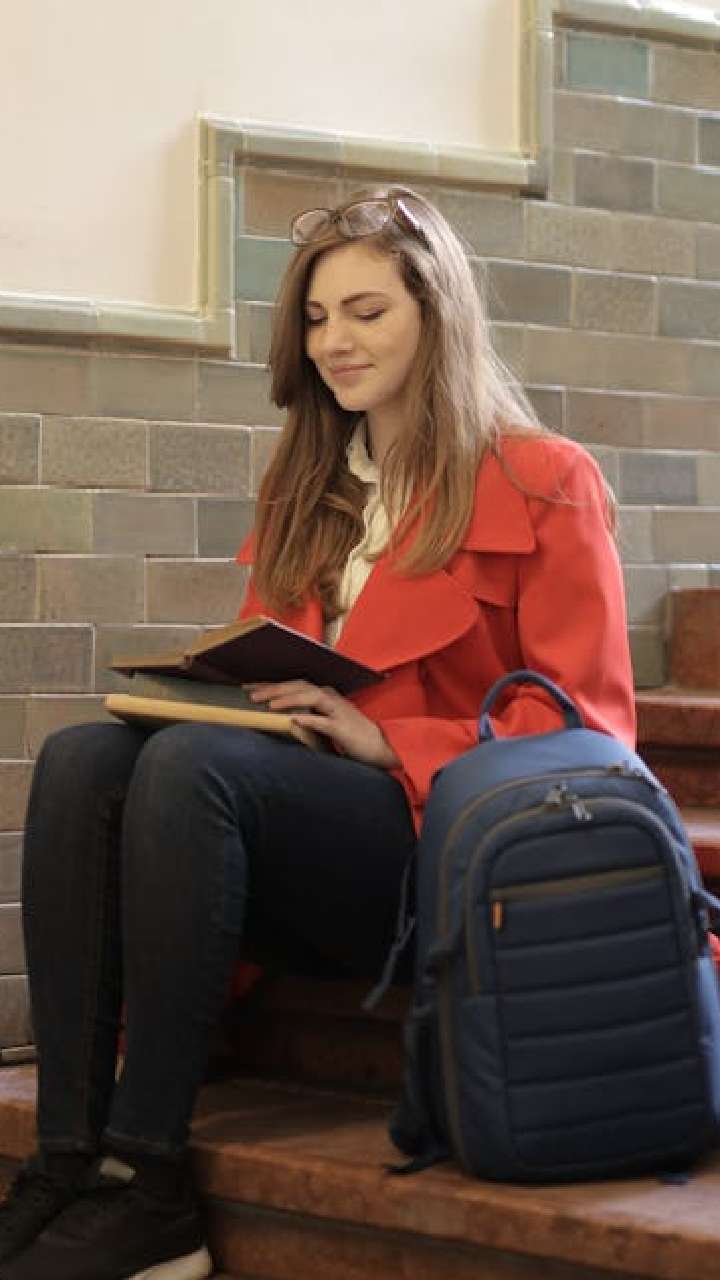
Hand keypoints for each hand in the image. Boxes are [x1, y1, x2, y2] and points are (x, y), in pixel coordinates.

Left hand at [244, 680, 400, 768]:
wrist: (381, 748)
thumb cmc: (352, 737)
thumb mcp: (326, 723)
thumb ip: (308, 717)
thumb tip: (283, 719)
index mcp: (325, 696)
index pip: (294, 685)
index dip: (272, 685)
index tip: (249, 688)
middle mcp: (330, 698)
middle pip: (298, 686)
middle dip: (273, 688)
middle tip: (250, 694)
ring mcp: (337, 711)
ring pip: (309, 697)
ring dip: (287, 699)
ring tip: (268, 704)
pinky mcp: (342, 728)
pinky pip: (323, 721)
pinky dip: (308, 719)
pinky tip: (293, 720)